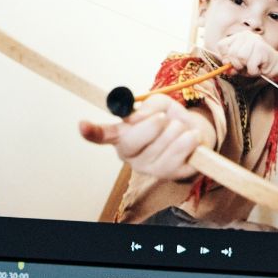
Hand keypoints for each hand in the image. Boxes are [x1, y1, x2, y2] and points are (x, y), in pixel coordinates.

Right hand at [77, 93, 201, 180]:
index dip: (92, 131)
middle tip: (164, 119)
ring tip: (179, 131)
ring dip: (178, 127)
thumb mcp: (160, 103)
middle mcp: (130, 156)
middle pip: (134, 138)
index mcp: (121, 136)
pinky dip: (190, 138)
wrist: (195, 137)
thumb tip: (140, 117)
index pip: (103, 135)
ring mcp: (148, 168)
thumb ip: (150, 104)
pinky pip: (181, 149)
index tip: (82, 125)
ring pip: (165, 138)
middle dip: (154, 122)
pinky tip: (189, 140)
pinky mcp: (169, 174)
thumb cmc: (171, 121)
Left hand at [213, 29, 277, 77]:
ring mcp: (255, 40)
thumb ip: (229, 65)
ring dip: (245, 67)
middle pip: (231, 53)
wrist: (275, 64)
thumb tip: (225, 66)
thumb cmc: (255, 63)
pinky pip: (250, 65)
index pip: (221, 45)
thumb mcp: (238, 65)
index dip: (224, 57)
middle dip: (236, 64)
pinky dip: (253, 71)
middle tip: (245, 65)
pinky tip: (258, 67)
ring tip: (252, 65)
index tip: (231, 61)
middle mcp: (246, 35)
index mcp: (238, 36)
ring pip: (240, 58)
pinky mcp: (262, 48)